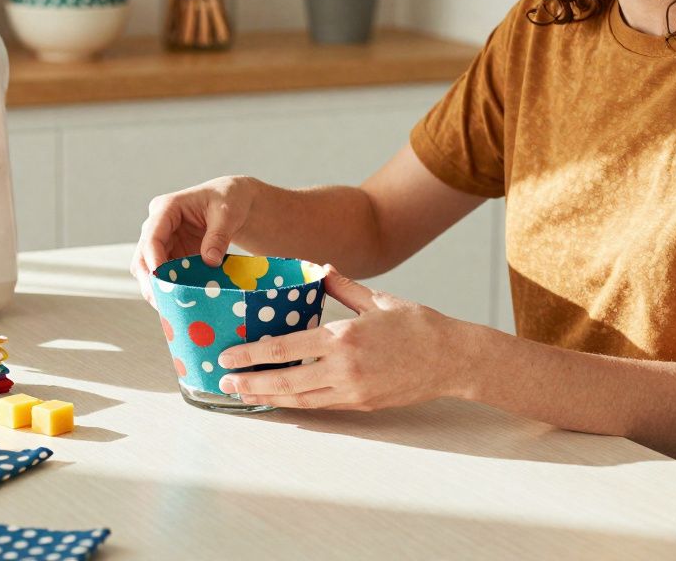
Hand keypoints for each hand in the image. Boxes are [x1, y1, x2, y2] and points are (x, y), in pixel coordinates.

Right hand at [130, 176, 257, 303]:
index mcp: (166, 208)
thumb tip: (210, 261)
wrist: (233, 202)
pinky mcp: (171, 256)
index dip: (153, 258)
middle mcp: (158, 225)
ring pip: (149, 270)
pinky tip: (179, 304)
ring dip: (158, 289)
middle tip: (161, 302)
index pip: (152, 235)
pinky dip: (170, 289)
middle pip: (143, 256)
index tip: (160, 278)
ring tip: (170, 309)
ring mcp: (163, 242)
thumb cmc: (228, 200)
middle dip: (150, 280)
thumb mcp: (227, 213)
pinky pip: (165, 276)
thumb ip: (218, 236)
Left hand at [215, 267, 462, 409]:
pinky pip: (320, 405)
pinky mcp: (362, 404)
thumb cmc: (419, 325)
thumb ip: (343, 286)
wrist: (454, 359)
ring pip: (299, 399)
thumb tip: (319, 269)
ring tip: (241, 396)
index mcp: (343, 337)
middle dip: (250, 383)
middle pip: (285, 380)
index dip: (252, 355)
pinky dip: (295, 403)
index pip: (286, 348)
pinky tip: (278, 400)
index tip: (228, 356)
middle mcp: (344, 368)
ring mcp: (353, 390)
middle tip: (222, 383)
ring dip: (267, 398)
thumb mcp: (378, 299)